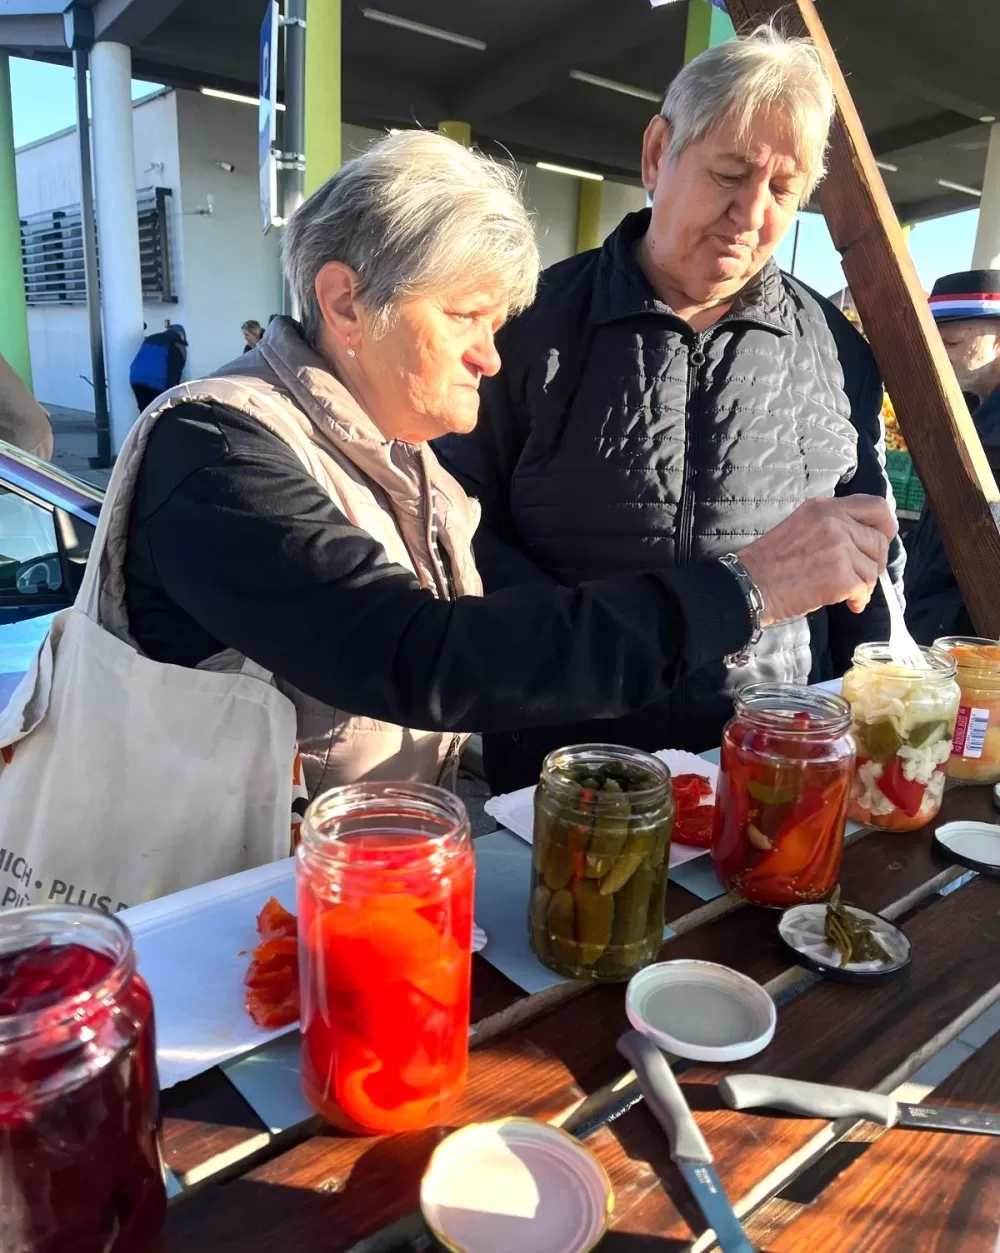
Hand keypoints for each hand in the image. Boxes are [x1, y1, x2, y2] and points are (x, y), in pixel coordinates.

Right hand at [738, 495, 896, 625]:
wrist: (749, 586)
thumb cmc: (769, 562)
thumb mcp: (800, 526)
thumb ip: (831, 525)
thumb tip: (863, 540)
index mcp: (824, 507)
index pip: (875, 506)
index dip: (885, 525)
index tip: (881, 539)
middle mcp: (834, 523)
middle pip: (878, 541)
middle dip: (874, 562)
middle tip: (861, 576)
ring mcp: (838, 549)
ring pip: (872, 568)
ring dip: (864, 584)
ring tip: (848, 592)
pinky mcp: (840, 576)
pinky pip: (864, 589)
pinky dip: (858, 600)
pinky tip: (848, 603)